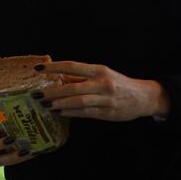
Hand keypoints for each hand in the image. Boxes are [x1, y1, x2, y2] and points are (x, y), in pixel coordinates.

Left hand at [38, 60, 168, 121]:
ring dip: (59, 104)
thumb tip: (57, 77)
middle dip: (52, 91)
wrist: (144, 97)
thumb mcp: (102, 75)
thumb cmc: (119, 84)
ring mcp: (105, 99)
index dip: (54, 67)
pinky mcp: (107, 113)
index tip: (38, 69)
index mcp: (99, 70)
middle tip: (36, 94)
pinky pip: (85, 113)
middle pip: (72, 86)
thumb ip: (81, 76)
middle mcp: (103, 83)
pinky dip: (70, 113)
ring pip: (78, 101)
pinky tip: (59, 112)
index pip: (72, 66)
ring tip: (45, 105)